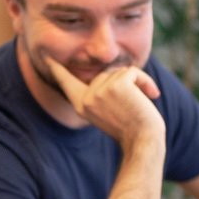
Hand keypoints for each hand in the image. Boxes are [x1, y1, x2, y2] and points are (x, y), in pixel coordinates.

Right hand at [46, 59, 164, 152]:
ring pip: (121, 72)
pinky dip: (146, 81)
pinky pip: (132, 72)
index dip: (57, 69)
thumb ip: (101, 94)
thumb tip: (109, 72)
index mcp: (81, 105)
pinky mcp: (116, 85)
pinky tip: (152, 95)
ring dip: (138, 83)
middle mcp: (87, 98)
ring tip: (143, 103)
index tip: (47, 57)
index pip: (66, 82)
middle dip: (125, 84)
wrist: (143, 141)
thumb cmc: (132, 130)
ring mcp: (99, 91)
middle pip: (106, 73)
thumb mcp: (108, 111)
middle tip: (136, 104)